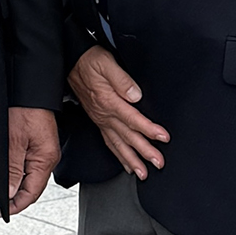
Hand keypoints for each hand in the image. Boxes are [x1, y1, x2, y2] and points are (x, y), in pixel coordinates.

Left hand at [6, 107, 59, 212]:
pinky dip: (16, 176)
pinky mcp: (37, 146)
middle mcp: (47, 158)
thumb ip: (13, 168)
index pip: (32, 193)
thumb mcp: (14, 140)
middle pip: (32, 188)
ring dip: (14, 189)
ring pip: (29, 179)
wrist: (29, 88)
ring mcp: (43, 153)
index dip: (17, 205)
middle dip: (14, 199)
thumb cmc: (24, 109)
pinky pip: (28, 167)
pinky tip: (5, 178)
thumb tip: (11, 193)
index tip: (0, 212)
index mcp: (45, 159)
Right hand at [69, 46, 169, 178]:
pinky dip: (118, 155)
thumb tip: (135, 95)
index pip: (132, 119)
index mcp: (109, 101)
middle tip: (158, 163)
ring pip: (118, 144)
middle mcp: (104, 114)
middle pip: (128, 136)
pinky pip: (109, 142)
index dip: (149, 129)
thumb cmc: (90, 61)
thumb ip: (122, 79)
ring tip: (143, 173)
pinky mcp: (98, 120)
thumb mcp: (106, 63)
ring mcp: (101, 119)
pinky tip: (125, 163)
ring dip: (131, 160)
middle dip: (144, 152)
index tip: (163, 137)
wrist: (72, 62)